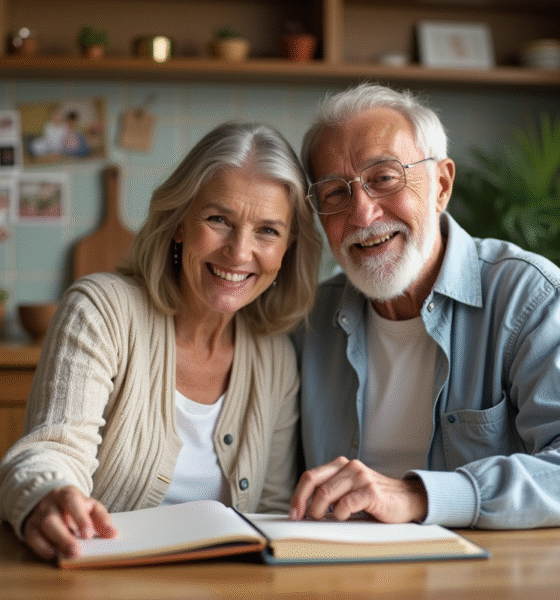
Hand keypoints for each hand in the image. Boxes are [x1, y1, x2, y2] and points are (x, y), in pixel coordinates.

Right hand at [23, 485, 116, 559]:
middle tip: (77, 552)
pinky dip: (42, 548)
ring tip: (69, 554)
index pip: (72, 502)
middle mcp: (50, 504)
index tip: (88, 534)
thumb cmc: (75, 506)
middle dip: (65, 537)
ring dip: (56, 542)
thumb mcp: (90, 506)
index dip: (80, 518)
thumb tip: (113, 534)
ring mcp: (38, 516)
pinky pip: (32, 539)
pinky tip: (53, 554)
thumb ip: (102, 519)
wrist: (50, 500)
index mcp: (67, 494)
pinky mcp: (30, 528)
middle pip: (54, 519)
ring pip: (43, 528)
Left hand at [289, 456, 427, 522]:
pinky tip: (343, 518)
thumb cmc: (374, 497)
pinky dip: (340, 514)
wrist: (406, 498)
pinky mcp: (371, 491)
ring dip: (319, 511)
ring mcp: (361, 477)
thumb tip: (304, 508)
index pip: (311, 476)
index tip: (293, 512)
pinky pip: (347, 503)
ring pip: (327, 493)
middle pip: (315, 482)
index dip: (298, 494)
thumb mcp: (349, 488)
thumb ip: (331, 491)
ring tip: (321, 520)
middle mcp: (349, 466)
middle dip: (303, 502)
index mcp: (341, 464)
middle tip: (301, 518)